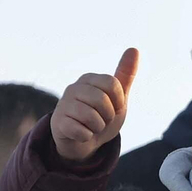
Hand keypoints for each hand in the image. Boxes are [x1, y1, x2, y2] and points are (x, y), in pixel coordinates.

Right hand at [52, 48, 138, 162]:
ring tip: (91, 126)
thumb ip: (125, 75)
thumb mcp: (118, 97)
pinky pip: (82, 131)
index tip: (113, 107)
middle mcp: (74, 88)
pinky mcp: (58, 122)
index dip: (118, 101)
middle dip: (108, 116)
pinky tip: (81, 133)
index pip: (113, 84)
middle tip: (101, 119)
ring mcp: (63, 104)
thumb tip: (134, 49)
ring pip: (92, 117)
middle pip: (103, 101)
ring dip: (98, 128)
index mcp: (89, 79)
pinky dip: (87, 136)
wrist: (85, 142)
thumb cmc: (102, 116)